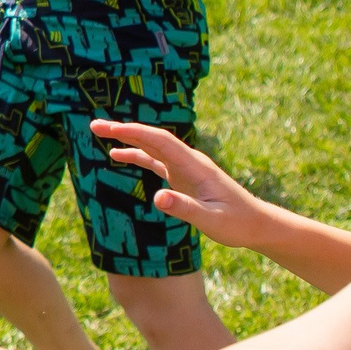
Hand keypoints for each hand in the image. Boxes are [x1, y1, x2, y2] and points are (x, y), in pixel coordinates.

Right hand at [93, 120, 275, 249]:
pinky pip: (155, 160)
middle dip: (124, 130)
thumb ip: (185, 208)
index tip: (110, 130)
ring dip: (127, 139)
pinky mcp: (182, 177)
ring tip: (100, 133)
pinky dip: (136, 155)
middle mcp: (188, 161)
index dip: (134, 133)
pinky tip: (119, 156)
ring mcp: (185, 168)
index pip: (160, 142)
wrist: (256, 224)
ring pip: (152, 147)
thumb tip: (157, 198)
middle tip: (94, 125)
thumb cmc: (237, 222)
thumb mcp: (211, 220)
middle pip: (152, 138)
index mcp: (195, 166)